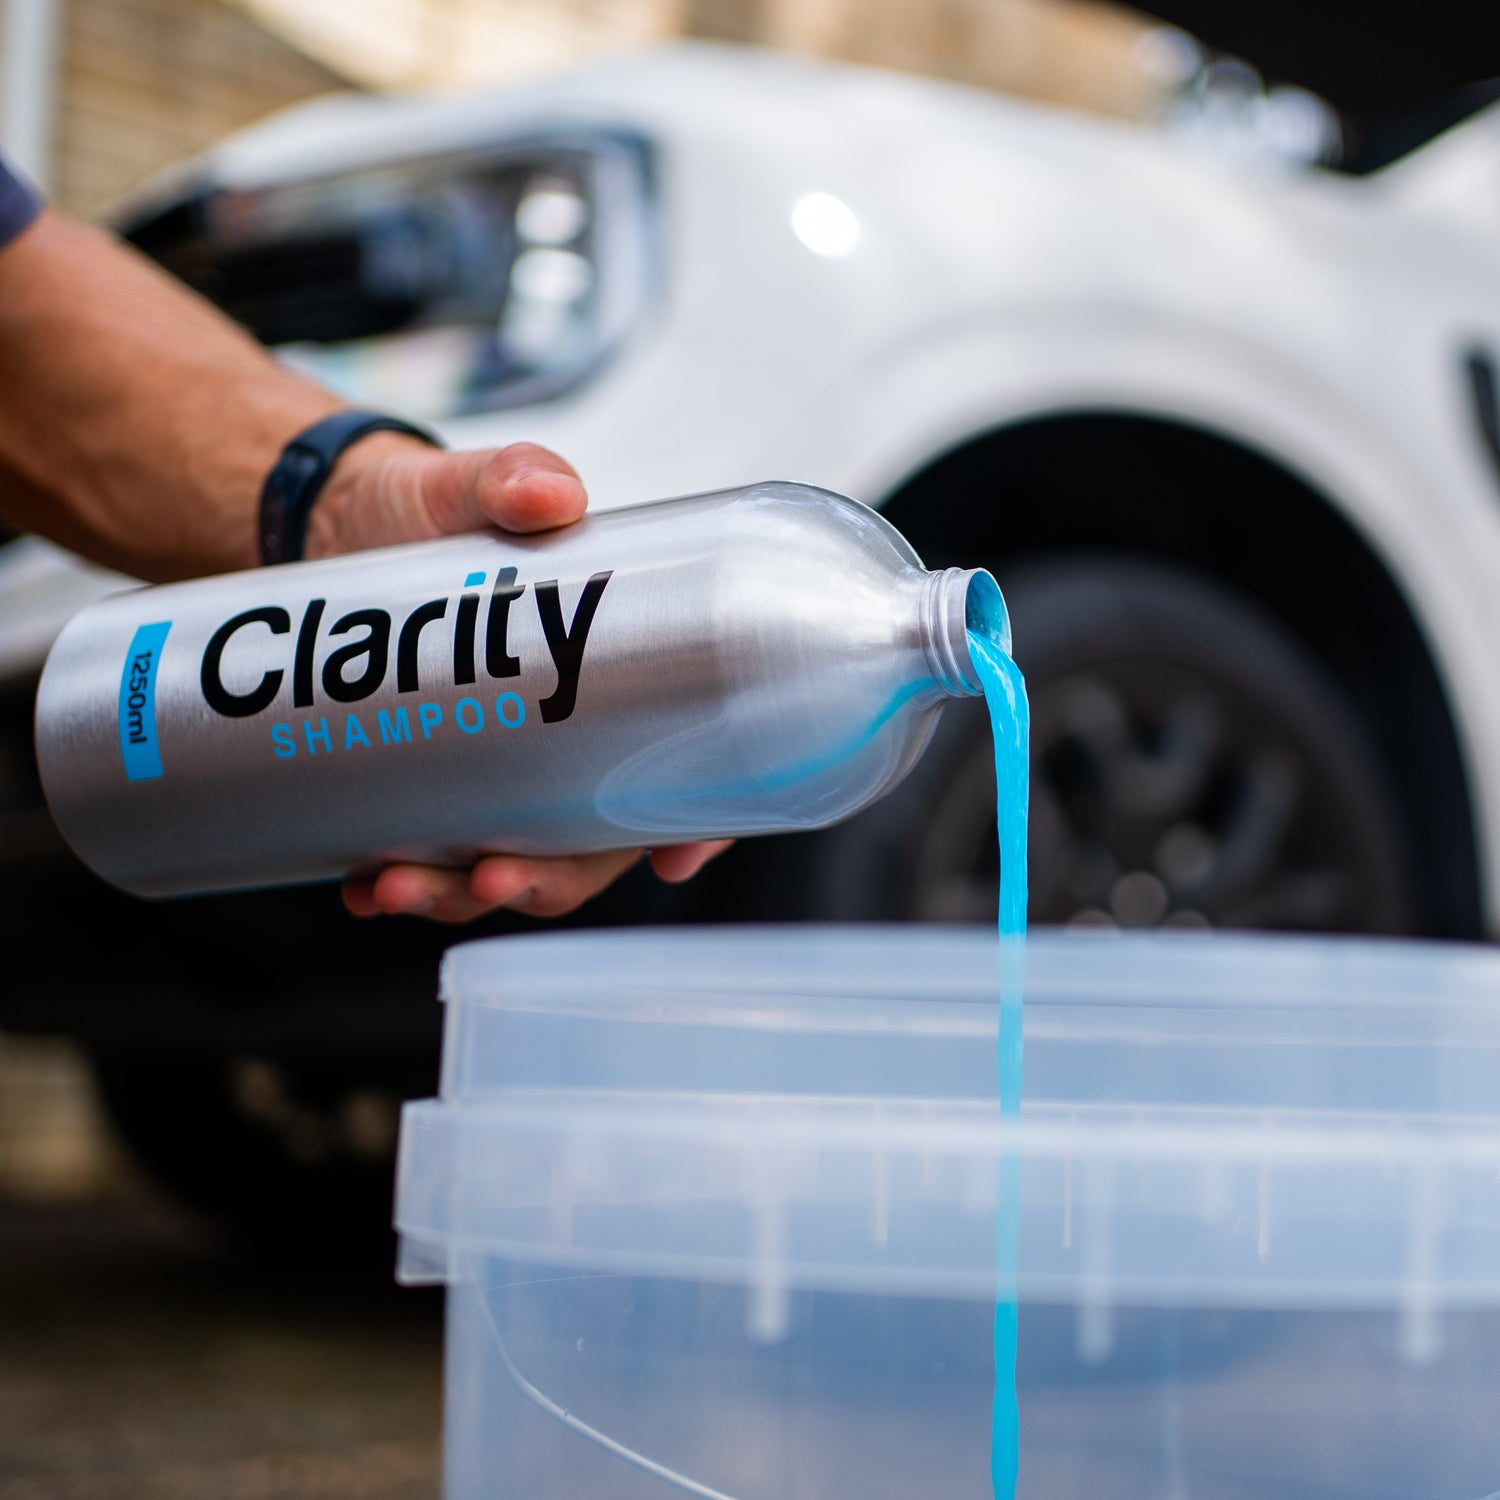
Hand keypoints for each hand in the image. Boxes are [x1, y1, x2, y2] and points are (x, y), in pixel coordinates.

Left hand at [307, 435, 730, 921]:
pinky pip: (436, 858)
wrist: (330, 524)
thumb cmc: (427, 506)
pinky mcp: (434, 783)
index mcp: (614, 672)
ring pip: (516, 862)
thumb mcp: (467, 484)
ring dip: (463, 895)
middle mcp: (568, 736)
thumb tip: (550, 495)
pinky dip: (401, 883)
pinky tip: (361, 885)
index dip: (701, 822)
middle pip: (593, 843)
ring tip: (396, 885)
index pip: (690, 762)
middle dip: (548, 880)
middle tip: (494, 876)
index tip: (675, 858)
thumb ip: (512, 478)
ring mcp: (500, 769)